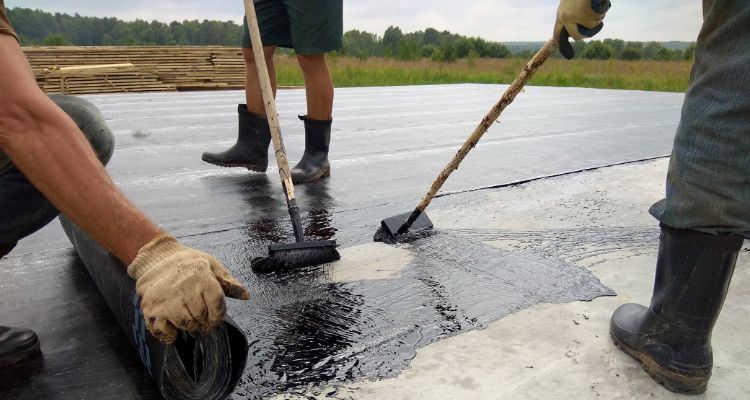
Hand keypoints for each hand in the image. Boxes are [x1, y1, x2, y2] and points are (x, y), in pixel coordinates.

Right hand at [127, 234, 249, 343]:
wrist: (155, 258)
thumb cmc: (187, 262)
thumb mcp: (210, 265)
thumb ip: (228, 282)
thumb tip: (246, 296)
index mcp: (201, 277)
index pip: (217, 305)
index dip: (218, 315)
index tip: (215, 317)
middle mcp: (183, 288)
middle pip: (202, 317)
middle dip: (203, 319)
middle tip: (198, 313)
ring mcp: (166, 299)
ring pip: (186, 324)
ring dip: (188, 324)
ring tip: (186, 313)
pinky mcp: (151, 309)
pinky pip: (165, 331)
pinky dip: (170, 333)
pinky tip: (171, 324)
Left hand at [554, 0, 610, 58]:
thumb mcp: (573, 4)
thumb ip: (573, 15)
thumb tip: (581, 30)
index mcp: (561, 14)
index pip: (558, 34)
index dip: (562, 44)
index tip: (568, 55)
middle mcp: (565, 17)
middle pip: (577, 36)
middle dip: (587, 33)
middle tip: (594, 25)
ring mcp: (575, 16)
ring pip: (591, 27)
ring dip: (597, 18)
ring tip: (595, 5)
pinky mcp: (584, 13)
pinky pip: (597, 19)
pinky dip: (601, 12)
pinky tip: (597, 3)